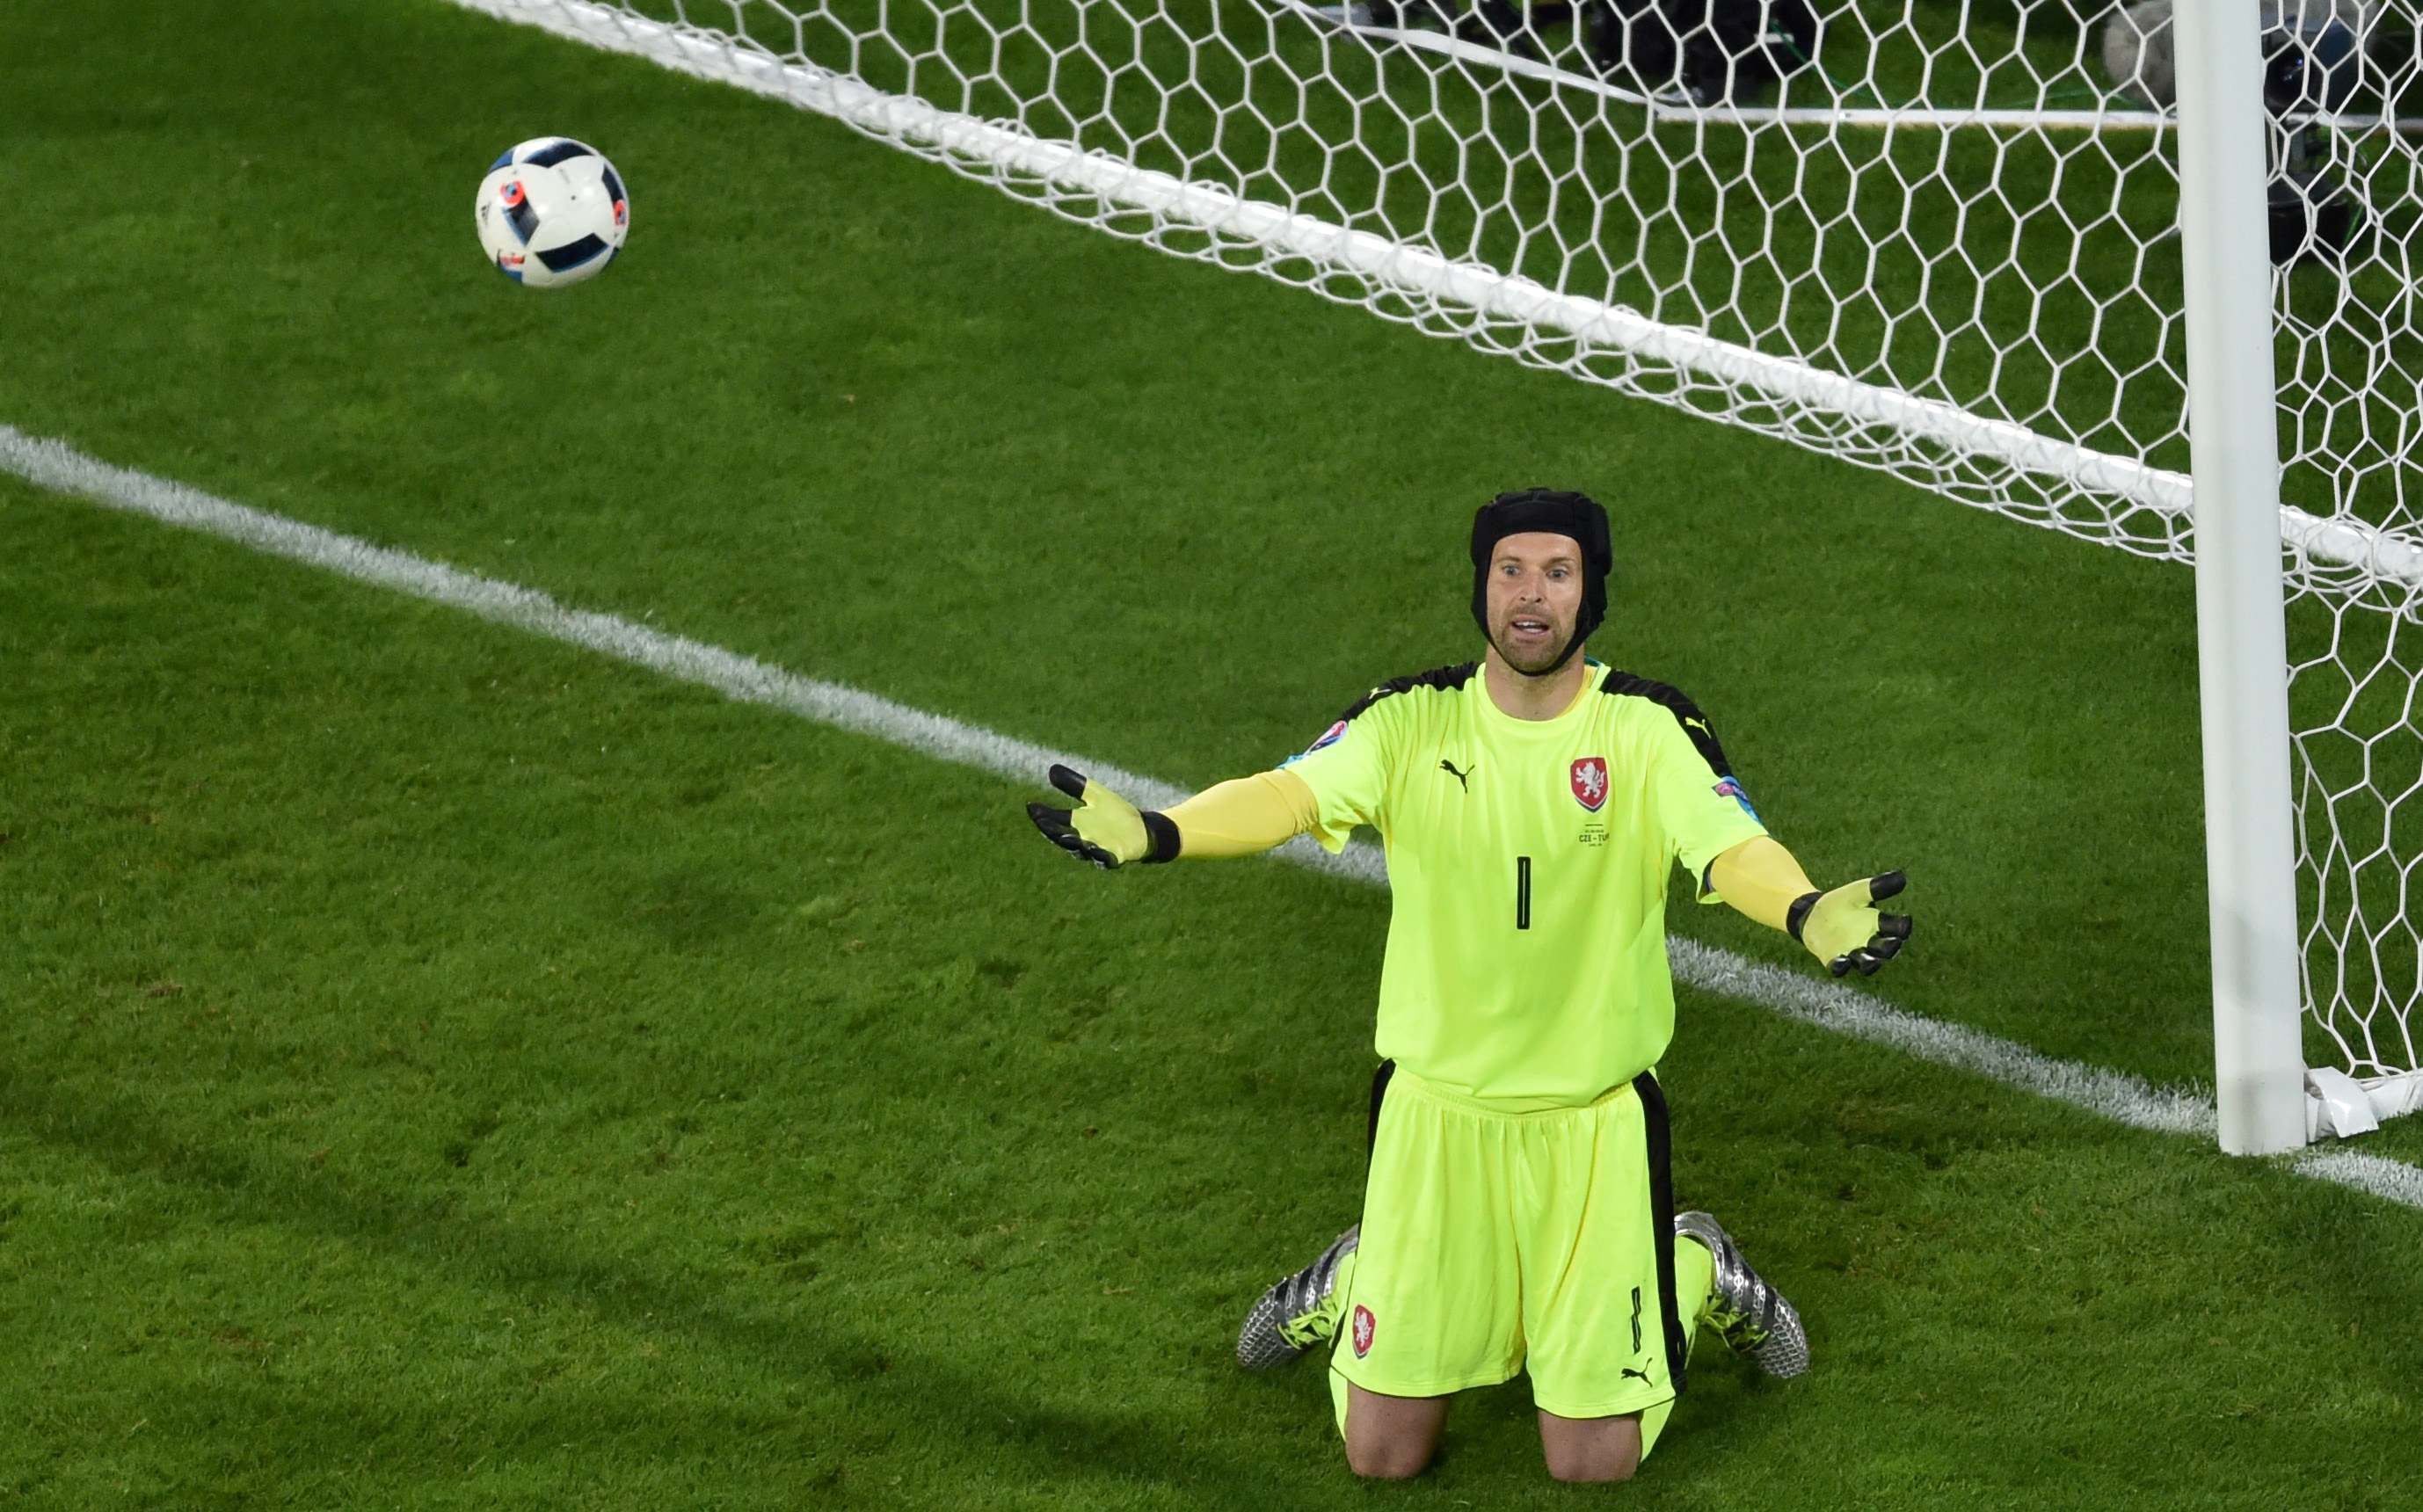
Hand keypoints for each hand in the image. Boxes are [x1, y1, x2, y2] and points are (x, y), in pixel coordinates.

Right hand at [1027, 765, 1174, 867]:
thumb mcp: (1094, 794)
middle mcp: (1081, 840)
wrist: (1142, 829)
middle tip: (1042, 821)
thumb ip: (1075, 785)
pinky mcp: (1115, 857)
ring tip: (1066, 836)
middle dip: (1052, 830)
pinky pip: (1105, 859)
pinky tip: (1094, 849)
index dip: (1042, 815)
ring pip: (1080, 849)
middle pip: (1062, 836)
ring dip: (1073, 844)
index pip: (1053, 820)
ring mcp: (1097, 850)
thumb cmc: (1114, 812)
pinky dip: (1099, 856)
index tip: (1031, 806)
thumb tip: (1052, 769)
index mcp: (1073, 825)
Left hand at [1788, 872, 1911, 976]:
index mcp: (1879, 925)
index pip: (1897, 928)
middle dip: (1890, 947)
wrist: (1812, 914)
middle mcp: (1870, 943)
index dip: (1902, 926)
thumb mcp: (1857, 893)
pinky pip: (1839, 968)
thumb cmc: (1841, 903)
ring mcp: (1852, 953)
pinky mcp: (1834, 960)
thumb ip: (1876, 887)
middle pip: (1885, 949)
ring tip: (1873, 962)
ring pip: (1866, 963)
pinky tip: (1841, 962)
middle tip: (1894, 942)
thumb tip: (1901, 876)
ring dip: (1870, 963)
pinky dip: (1841, 967)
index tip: (1905, 920)